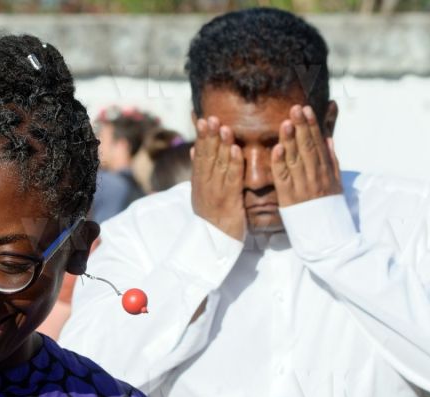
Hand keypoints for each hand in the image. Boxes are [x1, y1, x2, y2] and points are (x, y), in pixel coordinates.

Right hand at [190, 116, 244, 240]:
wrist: (213, 245)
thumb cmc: (211, 219)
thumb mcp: (201, 193)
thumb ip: (200, 171)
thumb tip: (193, 149)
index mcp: (199, 182)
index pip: (199, 155)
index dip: (201, 137)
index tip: (202, 119)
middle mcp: (205, 185)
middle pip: (206, 157)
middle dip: (208, 136)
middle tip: (210, 117)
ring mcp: (216, 193)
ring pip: (218, 165)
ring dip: (221, 145)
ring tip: (223, 127)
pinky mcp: (228, 202)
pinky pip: (231, 180)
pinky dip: (233, 164)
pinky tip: (235, 150)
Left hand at [271, 105, 341, 207]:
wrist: (327, 235)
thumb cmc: (329, 207)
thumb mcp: (335, 183)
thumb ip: (331, 160)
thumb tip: (329, 139)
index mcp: (325, 171)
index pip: (318, 143)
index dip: (312, 125)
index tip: (306, 109)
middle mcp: (315, 176)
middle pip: (307, 147)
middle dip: (301, 127)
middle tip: (295, 108)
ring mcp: (302, 187)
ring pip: (295, 159)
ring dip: (290, 140)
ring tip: (286, 122)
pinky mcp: (289, 198)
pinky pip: (283, 178)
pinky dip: (280, 163)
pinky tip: (277, 149)